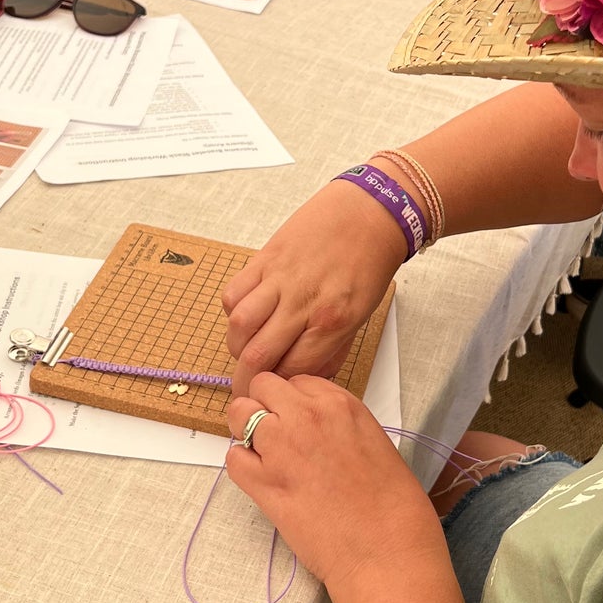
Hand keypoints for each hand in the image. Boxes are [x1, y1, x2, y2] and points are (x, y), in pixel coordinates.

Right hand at [222, 179, 406, 398]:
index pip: (292, 369)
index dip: (277, 386)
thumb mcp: (362, 314)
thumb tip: (304, 373)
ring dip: (236, 347)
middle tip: (246, 388)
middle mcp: (303, 303)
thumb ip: (331, 348)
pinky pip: (234, 293)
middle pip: (258, 355)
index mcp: (333, 321)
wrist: (370, 210)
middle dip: (246, 381)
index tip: (271, 391)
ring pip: (239, 326)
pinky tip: (245, 315)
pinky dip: (233, 311)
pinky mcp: (265, 258)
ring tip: (244, 351)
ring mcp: (280, 279)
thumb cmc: (369, 261)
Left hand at [225, 374, 438, 594]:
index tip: (296, 419)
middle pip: (262, 386)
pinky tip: (262, 479)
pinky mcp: (263, 483)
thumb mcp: (374, 442)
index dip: (292, 400)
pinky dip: (242, 465)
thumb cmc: (392, 506)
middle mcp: (306, 416)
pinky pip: (234, 458)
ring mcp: (281, 447)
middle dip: (264, 406)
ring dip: (246, 431)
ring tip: (265, 455)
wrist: (386, 549)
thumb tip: (315, 427)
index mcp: (340, 404)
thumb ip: (339, 425)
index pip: (297, 381)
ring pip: (239, 414)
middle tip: (275, 434)